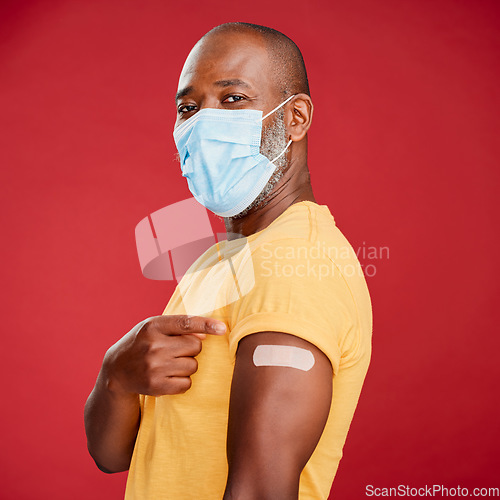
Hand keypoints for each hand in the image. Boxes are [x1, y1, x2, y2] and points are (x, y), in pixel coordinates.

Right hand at [103, 315, 225, 396]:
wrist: (116, 370)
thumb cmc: (142, 343)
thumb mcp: (154, 328)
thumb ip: (178, 327)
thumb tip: (205, 335)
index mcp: (153, 326)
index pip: (186, 323)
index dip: (206, 325)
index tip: (222, 328)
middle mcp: (153, 346)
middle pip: (195, 346)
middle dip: (192, 348)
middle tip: (177, 350)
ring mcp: (154, 367)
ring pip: (193, 366)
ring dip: (188, 365)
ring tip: (170, 363)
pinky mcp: (156, 386)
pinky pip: (186, 383)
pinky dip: (182, 381)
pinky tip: (168, 376)